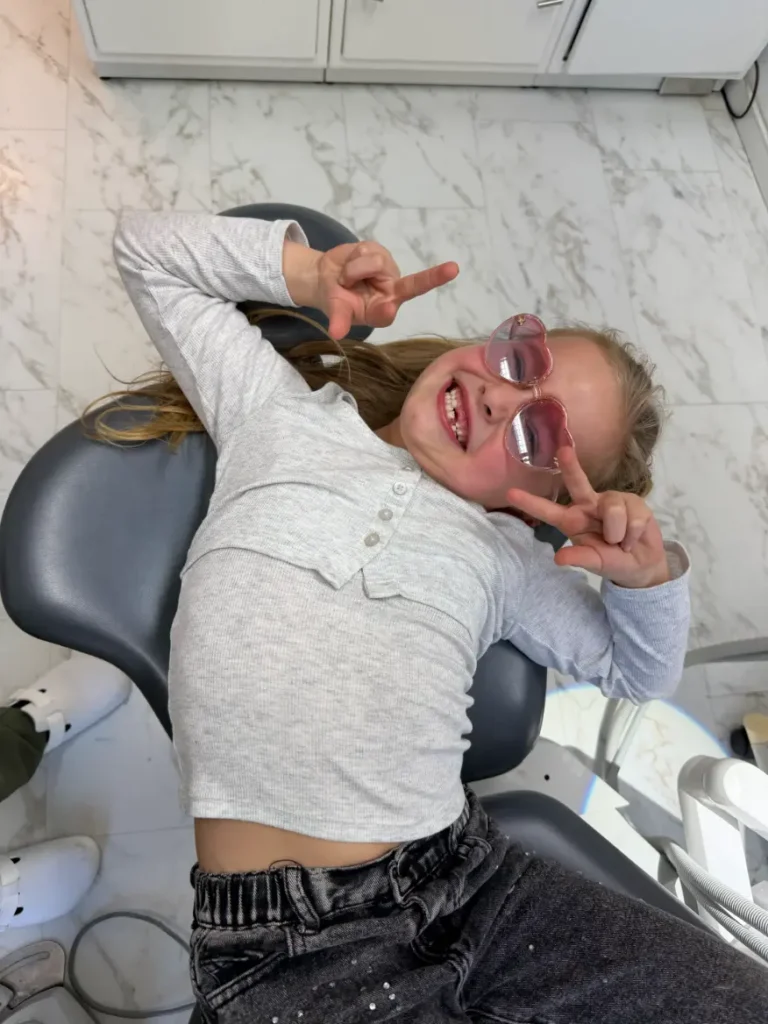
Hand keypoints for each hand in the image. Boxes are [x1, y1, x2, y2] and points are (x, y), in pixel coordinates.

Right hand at [286, 239, 458, 340]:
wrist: (326, 276)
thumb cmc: (336, 299)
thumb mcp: (336, 310)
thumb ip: (339, 319)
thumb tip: (335, 333)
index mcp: (383, 312)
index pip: (390, 313)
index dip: (388, 310)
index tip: (389, 308)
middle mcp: (392, 292)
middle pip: (411, 284)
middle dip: (434, 277)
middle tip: (453, 269)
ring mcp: (389, 271)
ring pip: (374, 263)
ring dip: (353, 270)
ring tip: (347, 277)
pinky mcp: (382, 253)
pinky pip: (367, 250)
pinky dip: (352, 257)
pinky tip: (351, 263)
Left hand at [506, 447, 669, 588]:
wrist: (642, 564)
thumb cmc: (611, 561)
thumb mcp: (595, 563)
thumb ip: (580, 558)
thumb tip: (559, 558)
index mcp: (572, 521)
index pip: (548, 511)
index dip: (530, 503)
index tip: (510, 493)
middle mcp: (588, 505)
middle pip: (578, 483)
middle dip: (570, 466)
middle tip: (563, 450)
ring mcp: (610, 501)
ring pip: (613, 510)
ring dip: (619, 533)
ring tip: (622, 543)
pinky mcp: (632, 500)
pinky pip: (633, 516)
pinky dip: (634, 534)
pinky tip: (633, 538)